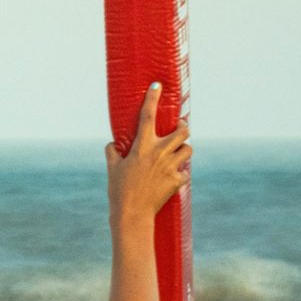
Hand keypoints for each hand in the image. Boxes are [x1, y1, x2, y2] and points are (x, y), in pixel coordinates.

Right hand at [107, 83, 191, 228]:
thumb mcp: (112, 170)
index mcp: (142, 147)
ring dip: (183, 150)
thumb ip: (112, 153)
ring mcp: (170, 166)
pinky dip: (179, 174)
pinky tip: (172, 178)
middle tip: (178, 129)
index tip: (157, 85)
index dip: (152, 98)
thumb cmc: (119, 191)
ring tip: (176, 154)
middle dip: (183, 128)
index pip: (147, 116)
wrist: (132, 215)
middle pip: (183, 131)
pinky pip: (184, 172)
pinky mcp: (177, 180)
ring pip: (188, 149)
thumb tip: (111, 145)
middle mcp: (159, 153)